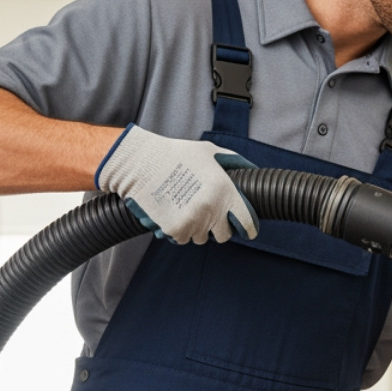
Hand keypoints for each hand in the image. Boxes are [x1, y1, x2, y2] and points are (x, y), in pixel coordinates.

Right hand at [95, 125, 258, 243]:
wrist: (141, 163)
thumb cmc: (176, 154)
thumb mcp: (209, 151)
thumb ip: (233, 162)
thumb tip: (251, 169)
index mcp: (225, 191)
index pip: (247, 223)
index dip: (248, 228)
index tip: (246, 230)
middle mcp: (212, 209)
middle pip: (224, 235)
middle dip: (218, 228)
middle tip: (209, 216)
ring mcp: (193, 221)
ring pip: (201, 238)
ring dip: (197, 228)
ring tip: (186, 210)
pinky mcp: (175, 230)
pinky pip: (183, 238)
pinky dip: (179, 231)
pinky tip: (174, 214)